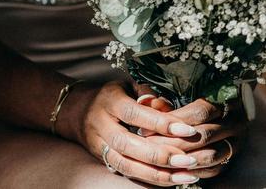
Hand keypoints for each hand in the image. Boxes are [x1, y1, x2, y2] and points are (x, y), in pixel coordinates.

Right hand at [61, 80, 203, 185]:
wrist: (76, 111)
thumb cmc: (111, 96)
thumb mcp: (128, 87)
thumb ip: (148, 95)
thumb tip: (169, 108)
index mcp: (109, 101)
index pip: (133, 113)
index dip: (159, 122)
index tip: (187, 129)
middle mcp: (101, 124)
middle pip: (127, 144)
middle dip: (160, 155)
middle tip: (189, 160)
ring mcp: (99, 145)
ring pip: (125, 165)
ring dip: (157, 174)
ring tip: (187, 175)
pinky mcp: (102, 160)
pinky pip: (127, 174)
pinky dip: (150, 179)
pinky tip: (173, 180)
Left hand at [136, 90, 246, 181]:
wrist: (214, 122)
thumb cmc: (189, 108)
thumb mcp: (178, 100)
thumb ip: (163, 103)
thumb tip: (147, 102)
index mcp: (222, 102)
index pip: (200, 112)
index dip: (173, 120)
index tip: (148, 128)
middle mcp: (234, 123)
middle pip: (204, 135)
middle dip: (174, 143)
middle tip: (149, 147)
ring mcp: (235, 144)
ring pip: (210, 155)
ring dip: (183, 160)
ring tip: (160, 161)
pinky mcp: (231, 161)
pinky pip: (214, 170)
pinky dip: (193, 172)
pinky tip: (175, 172)